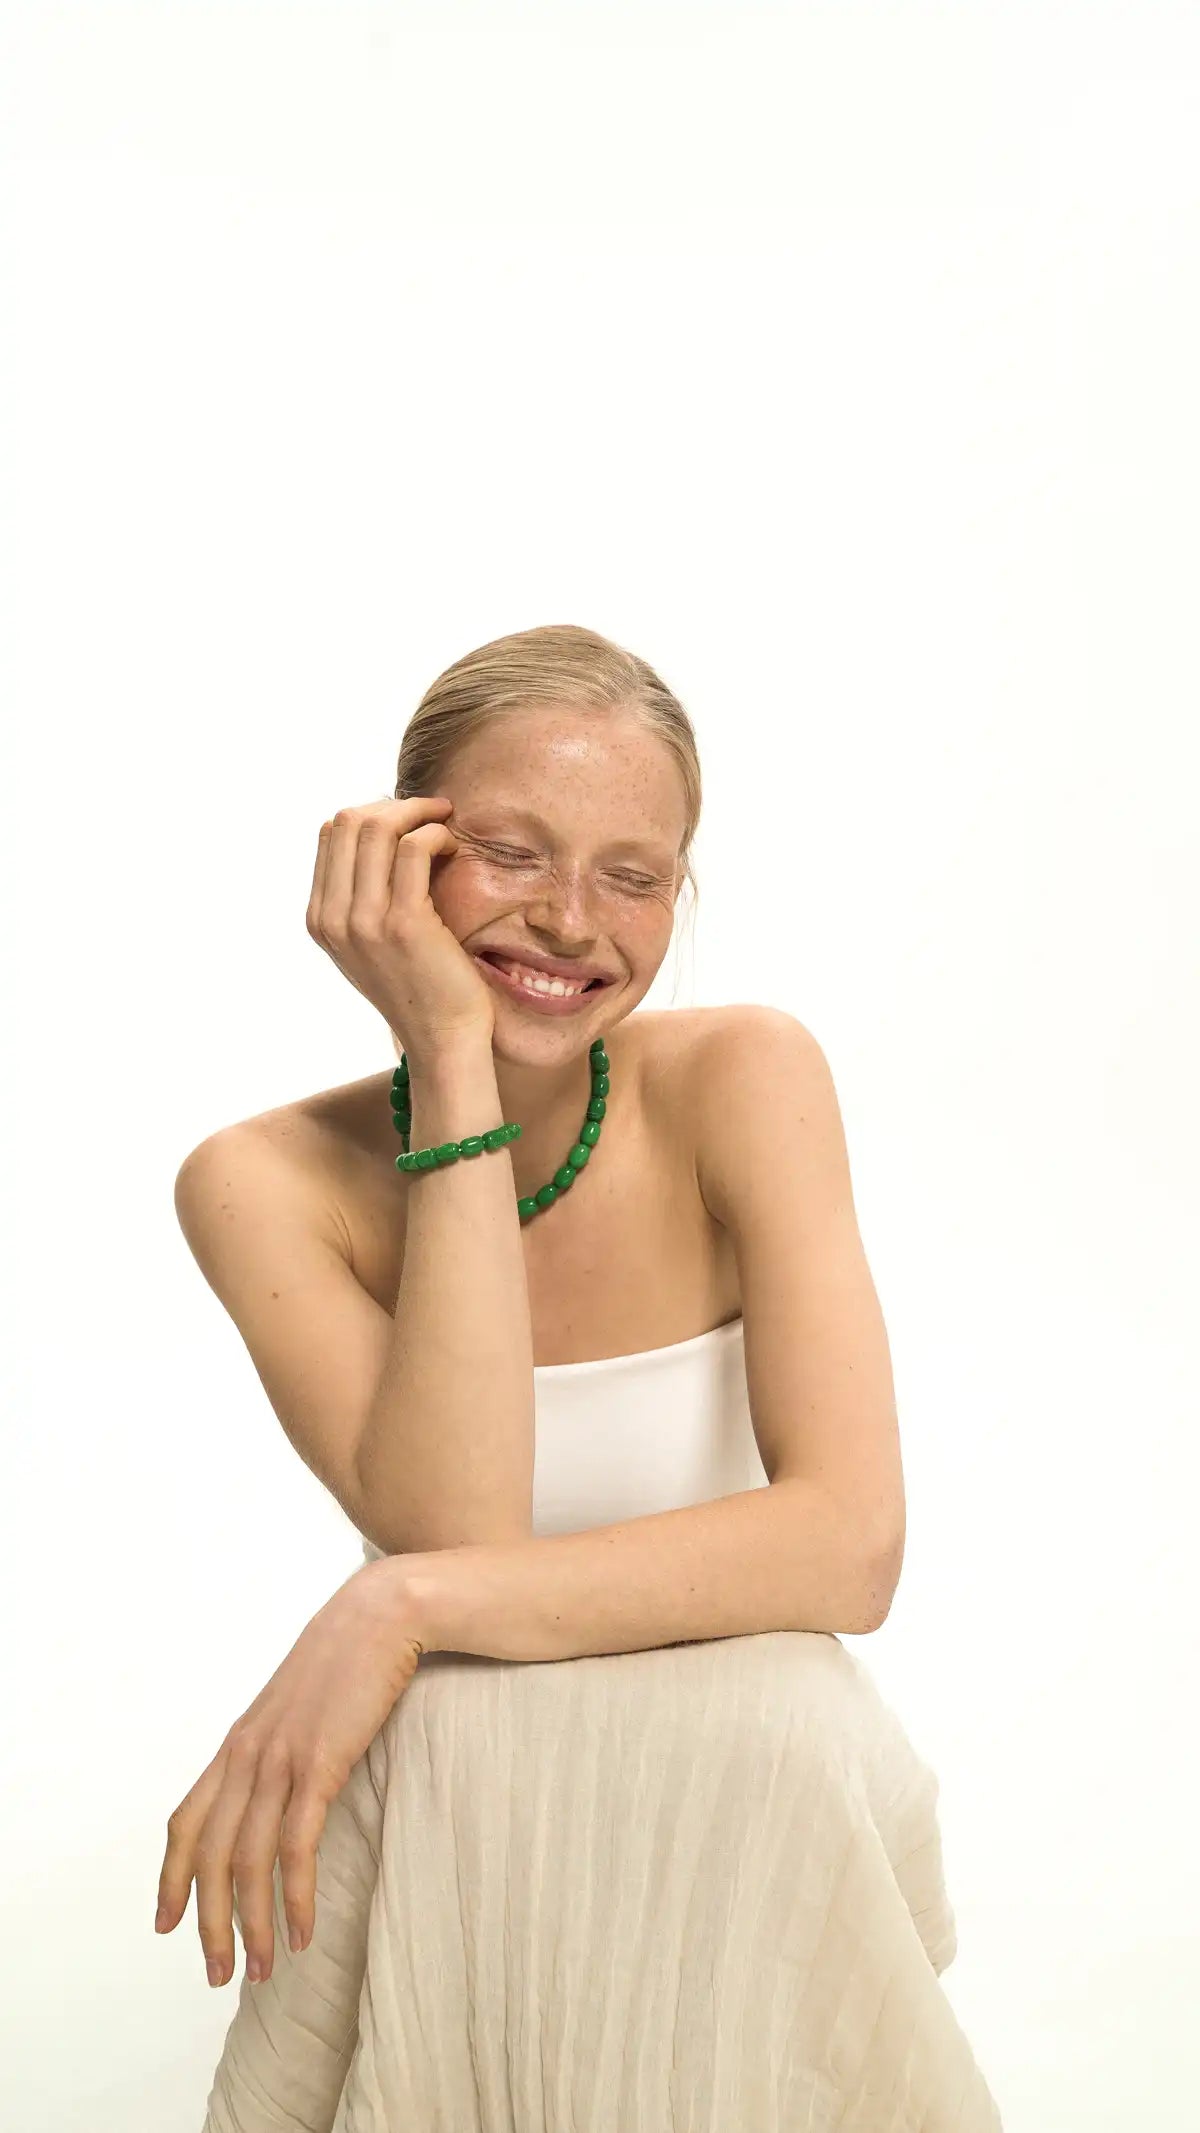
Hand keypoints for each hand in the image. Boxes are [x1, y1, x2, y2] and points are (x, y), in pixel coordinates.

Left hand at [155, 1558, 427, 1988]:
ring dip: (250, 1924)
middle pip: (210, 1855)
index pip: (187, 1819)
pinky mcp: (320, 1763)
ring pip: (248, 1861)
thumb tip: (288, 1779)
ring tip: (260, 1970)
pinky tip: (300, 1933)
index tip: (166, 1925)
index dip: (171, 1876)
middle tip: (219, 1974)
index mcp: (239, 1741)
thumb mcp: (302, 1702)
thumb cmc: (352, 1655)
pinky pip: (295, 1846)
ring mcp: (281, 1758)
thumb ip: (286, 1741)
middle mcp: (248, 1754)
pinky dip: (293, 1897)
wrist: (384, 1611)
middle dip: (209, 1923)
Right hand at [306, 794, 495, 1060]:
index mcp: (319, 919)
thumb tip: (378, 828)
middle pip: (350, 821)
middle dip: (396, 805)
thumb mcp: (371, 941)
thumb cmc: (419, 984)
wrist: (441, 1037)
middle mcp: (333, 919)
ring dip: (419, 814)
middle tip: (433, 813)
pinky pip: (414, 848)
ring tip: (445, 827)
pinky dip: (436, 834)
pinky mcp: (403, 923)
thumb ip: (360, 896)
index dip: (372, 812)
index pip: (331, 832)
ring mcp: (363, 922)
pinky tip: (453, 847)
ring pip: (377, 827)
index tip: (408, 820)